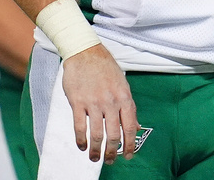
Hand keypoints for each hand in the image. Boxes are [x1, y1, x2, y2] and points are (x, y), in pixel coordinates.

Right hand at [62, 45, 137, 163]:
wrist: (86, 53)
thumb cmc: (105, 68)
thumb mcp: (122, 84)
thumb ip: (127, 105)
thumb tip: (135, 125)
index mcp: (125, 97)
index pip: (131, 126)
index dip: (131, 143)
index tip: (129, 155)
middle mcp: (111, 102)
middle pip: (114, 134)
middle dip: (113, 151)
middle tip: (111, 161)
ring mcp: (94, 103)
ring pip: (96, 134)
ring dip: (96, 150)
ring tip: (95, 158)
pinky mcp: (78, 102)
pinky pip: (79, 126)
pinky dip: (81, 140)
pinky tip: (81, 146)